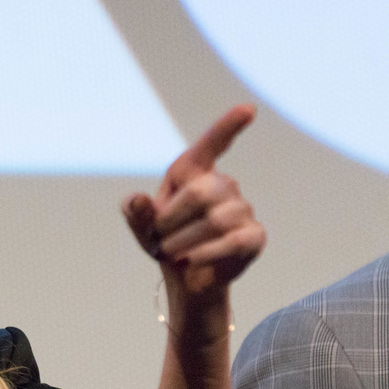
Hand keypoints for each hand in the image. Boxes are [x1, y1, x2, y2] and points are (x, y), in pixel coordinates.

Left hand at [123, 104, 265, 330]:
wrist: (186, 279)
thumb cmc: (164, 242)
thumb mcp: (142, 228)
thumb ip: (134, 212)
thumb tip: (136, 200)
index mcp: (194, 174)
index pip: (211, 145)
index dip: (228, 126)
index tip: (248, 109)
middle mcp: (224, 185)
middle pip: (200, 192)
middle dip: (171, 220)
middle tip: (159, 241)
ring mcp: (243, 210)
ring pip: (215, 220)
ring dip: (183, 242)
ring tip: (173, 254)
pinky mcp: (254, 236)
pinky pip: (232, 241)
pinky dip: (205, 254)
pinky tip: (190, 262)